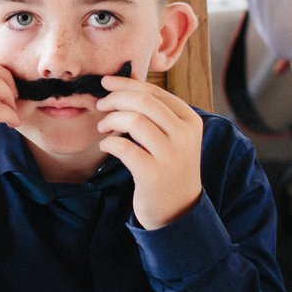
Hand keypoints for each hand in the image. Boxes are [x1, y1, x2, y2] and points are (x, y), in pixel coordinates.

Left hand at [94, 76, 203, 228]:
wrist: (178, 209)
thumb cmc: (168, 166)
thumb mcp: (172, 136)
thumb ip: (156, 111)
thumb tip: (126, 82)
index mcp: (190, 120)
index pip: (155, 92)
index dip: (127, 83)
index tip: (106, 82)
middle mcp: (184, 135)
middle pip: (144, 101)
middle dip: (116, 98)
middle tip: (101, 105)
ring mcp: (170, 155)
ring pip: (135, 120)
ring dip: (111, 120)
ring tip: (103, 127)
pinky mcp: (153, 175)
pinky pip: (124, 148)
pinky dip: (109, 143)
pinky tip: (106, 146)